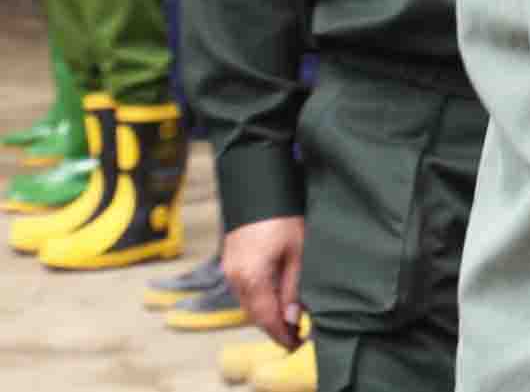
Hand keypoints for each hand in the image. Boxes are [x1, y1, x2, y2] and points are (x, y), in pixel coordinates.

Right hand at [224, 215, 306, 349]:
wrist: (260, 188)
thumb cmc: (283, 216)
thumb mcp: (298, 252)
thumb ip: (294, 287)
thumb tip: (293, 316)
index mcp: (252, 276)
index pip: (265, 318)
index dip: (281, 334)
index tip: (297, 343)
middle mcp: (235, 277)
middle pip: (254, 314)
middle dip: (275, 327)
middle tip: (298, 334)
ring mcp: (229, 270)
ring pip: (248, 303)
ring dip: (267, 314)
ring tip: (290, 318)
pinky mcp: (231, 262)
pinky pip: (244, 290)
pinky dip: (259, 299)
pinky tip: (276, 298)